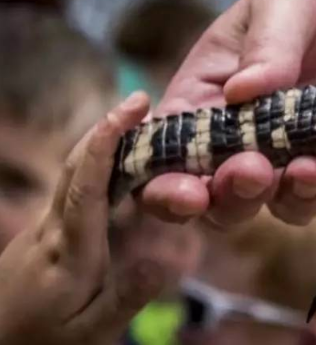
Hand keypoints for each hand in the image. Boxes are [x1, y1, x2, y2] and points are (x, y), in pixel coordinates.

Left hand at [0, 93, 164, 344]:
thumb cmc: (43, 342)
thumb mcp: (92, 332)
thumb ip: (127, 296)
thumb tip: (167, 260)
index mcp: (69, 251)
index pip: (87, 186)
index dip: (106, 143)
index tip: (130, 109)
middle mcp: (52, 229)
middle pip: (74, 166)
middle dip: (106, 127)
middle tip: (140, 100)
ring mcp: (43, 227)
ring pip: (71, 173)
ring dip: (102, 141)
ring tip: (137, 122)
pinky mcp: (42, 232)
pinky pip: (72, 186)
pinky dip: (97, 163)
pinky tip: (119, 163)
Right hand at [143, 0, 315, 226]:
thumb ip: (269, 44)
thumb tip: (241, 92)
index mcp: (211, 91)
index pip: (171, 151)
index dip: (167, 182)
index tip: (188, 192)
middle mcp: (249, 131)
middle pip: (221, 193)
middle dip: (230, 196)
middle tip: (252, 171)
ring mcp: (301, 148)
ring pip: (280, 202)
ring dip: (288, 198)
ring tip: (307, 171)